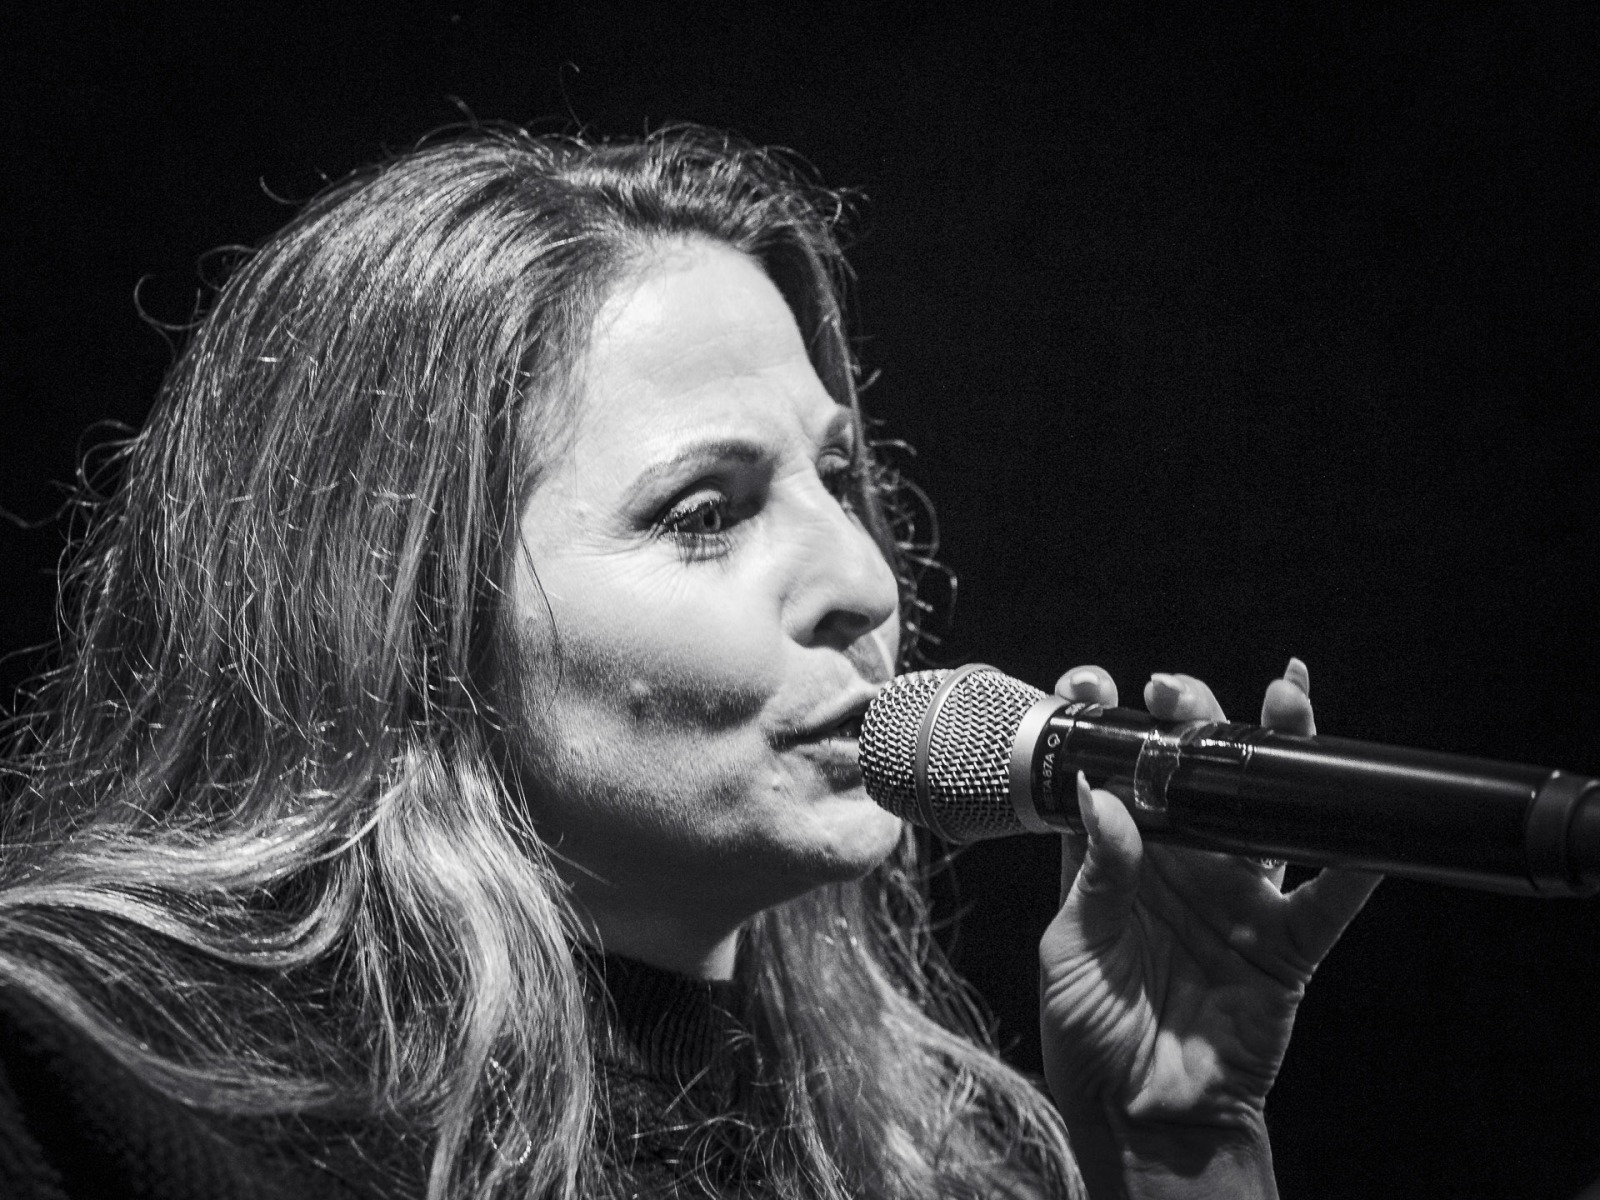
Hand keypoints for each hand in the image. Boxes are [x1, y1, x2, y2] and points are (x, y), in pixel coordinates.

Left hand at [1038, 659, 1380, 1194]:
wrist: (1142, 1116)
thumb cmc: (1090, 1033)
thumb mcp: (1073, 948)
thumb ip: (1095, 874)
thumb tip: (1102, 794)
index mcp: (1117, 857)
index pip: (1114, 773)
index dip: (1108, 724)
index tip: (1094, 683)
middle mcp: (1180, 863)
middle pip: (1196, 775)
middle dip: (1194, 719)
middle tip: (1177, 690)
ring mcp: (1236, 896)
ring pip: (1267, 809)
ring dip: (1281, 752)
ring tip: (1283, 696)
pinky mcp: (1285, 942)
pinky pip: (1329, 897)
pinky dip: (1354, 861)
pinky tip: (1366, 821)